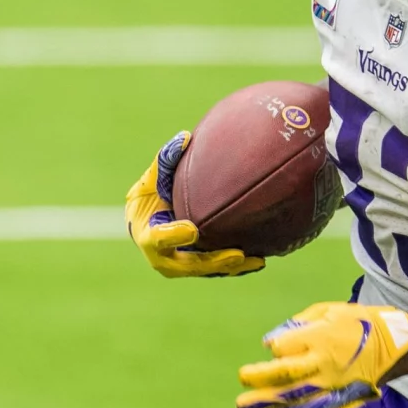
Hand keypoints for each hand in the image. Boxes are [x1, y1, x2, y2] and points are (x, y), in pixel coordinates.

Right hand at [124, 133, 264, 278]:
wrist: (152, 218)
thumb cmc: (152, 194)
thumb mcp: (153, 177)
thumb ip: (166, 160)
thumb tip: (184, 138)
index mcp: (147, 234)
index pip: (157, 239)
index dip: (172, 236)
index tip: (191, 229)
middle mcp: (164, 256)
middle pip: (187, 264)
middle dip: (212, 261)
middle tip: (236, 254)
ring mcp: (182, 265)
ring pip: (207, 270)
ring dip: (231, 267)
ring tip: (256, 259)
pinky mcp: (199, 266)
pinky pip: (218, 269)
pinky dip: (238, 266)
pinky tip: (259, 258)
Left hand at [236, 302, 407, 407]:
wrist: (399, 345)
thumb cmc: (363, 322)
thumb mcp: (331, 311)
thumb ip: (300, 324)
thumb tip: (273, 341)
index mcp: (320, 337)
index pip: (283, 347)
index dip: (275, 346)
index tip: (275, 347)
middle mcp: (321, 362)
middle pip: (282, 373)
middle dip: (258, 377)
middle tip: (242, 378)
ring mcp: (329, 383)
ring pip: (291, 395)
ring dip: (265, 401)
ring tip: (243, 406)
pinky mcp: (338, 396)